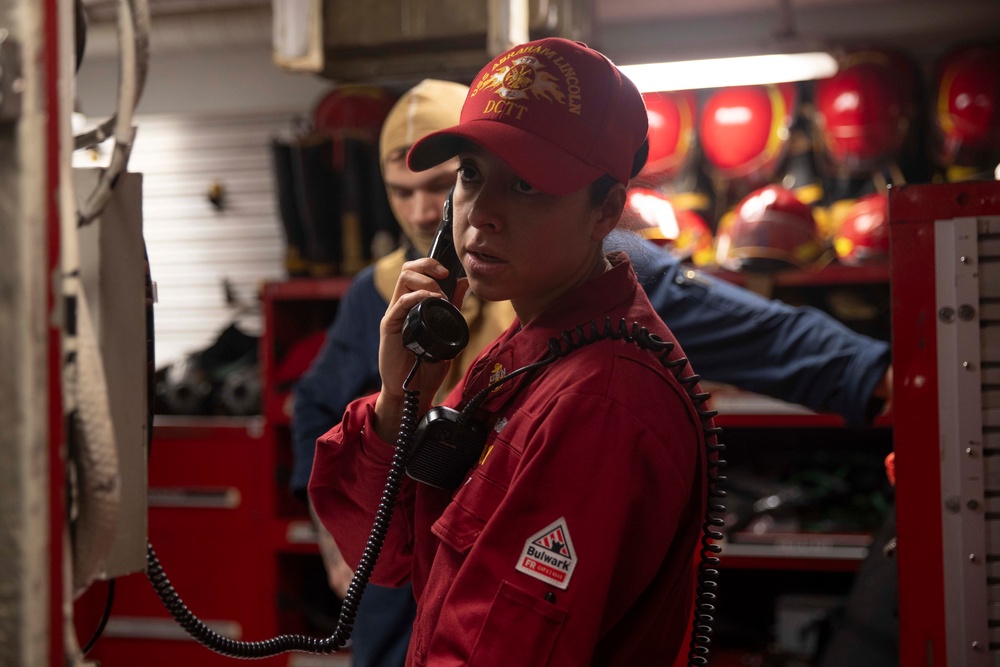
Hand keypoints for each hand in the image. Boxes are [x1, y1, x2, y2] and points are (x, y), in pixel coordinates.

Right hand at [374, 257, 468, 440]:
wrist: (413, 391)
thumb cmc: (427, 365)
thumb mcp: (447, 330)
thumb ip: (453, 307)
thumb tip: (464, 283)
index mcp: (414, 304)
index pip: (417, 272)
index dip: (431, 263)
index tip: (449, 270)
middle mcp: (402, 305)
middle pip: (408, 269)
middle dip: (427, 264)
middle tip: (444, 274)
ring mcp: (395, 314)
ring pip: (403, 278)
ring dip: (426, 280)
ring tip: (440, 295)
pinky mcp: (390, 326)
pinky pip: (401, 302)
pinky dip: (418, 296)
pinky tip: (433, 301)